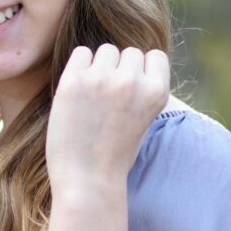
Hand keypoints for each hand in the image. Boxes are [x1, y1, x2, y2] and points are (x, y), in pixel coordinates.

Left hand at [45, 44, 170, 198]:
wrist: (87, 180)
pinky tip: (77, 92)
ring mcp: (102, 79)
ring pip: (105, 50)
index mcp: (156, 92)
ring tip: (92, 97)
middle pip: (129, 53)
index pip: (155, 56)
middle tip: (107, 100)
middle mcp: (132, 81)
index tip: (131, 90)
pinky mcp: (74, 81)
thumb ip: (141, 89)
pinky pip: (80, 54)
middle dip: (119, 69)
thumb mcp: (143, 118)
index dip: (142, 70)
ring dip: (99, 66)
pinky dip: (79, 67)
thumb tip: (128, 59)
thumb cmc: (114, 153)